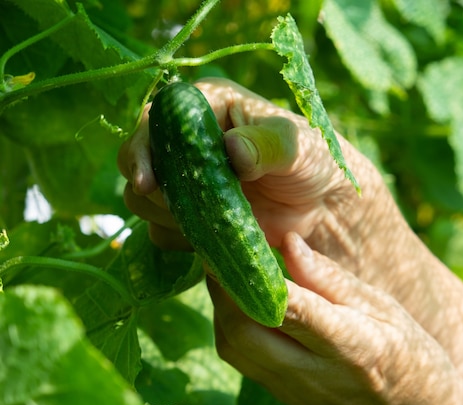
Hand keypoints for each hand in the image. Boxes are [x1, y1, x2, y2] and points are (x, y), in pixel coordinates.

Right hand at [117, 77, 419, 284]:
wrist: (320, 204)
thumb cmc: (312, 161)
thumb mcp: (297, 147)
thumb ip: (268, 145)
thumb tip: (232, 150)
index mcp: (206, 105)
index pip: (154, 120)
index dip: (143, 148)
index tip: (149, 181)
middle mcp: (185, 139)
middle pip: (139, 163)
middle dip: (159, 190)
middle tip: (195, 208)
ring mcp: (183, 178)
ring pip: (144, 200)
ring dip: (170, 216)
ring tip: (215, 221)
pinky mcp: (187, 212)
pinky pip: (162, 230)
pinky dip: (181, 238)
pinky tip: (213, 237)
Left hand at [208, 232, 462, 404]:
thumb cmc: (406, 350)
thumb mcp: (382, 306)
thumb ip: (331, 279)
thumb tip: (289, 242)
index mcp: (350, 345)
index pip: (291, 309)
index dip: (255, 276)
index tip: (235, 243)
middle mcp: (314, 373)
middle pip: (245, 332)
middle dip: (223, 289)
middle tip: (223, 251)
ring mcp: (294, 390)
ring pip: (234, 347)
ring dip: (222, 307)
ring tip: (231, 272)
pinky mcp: (282, 395)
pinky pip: (242, 358)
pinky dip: (231, 325)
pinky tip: (242, 303)